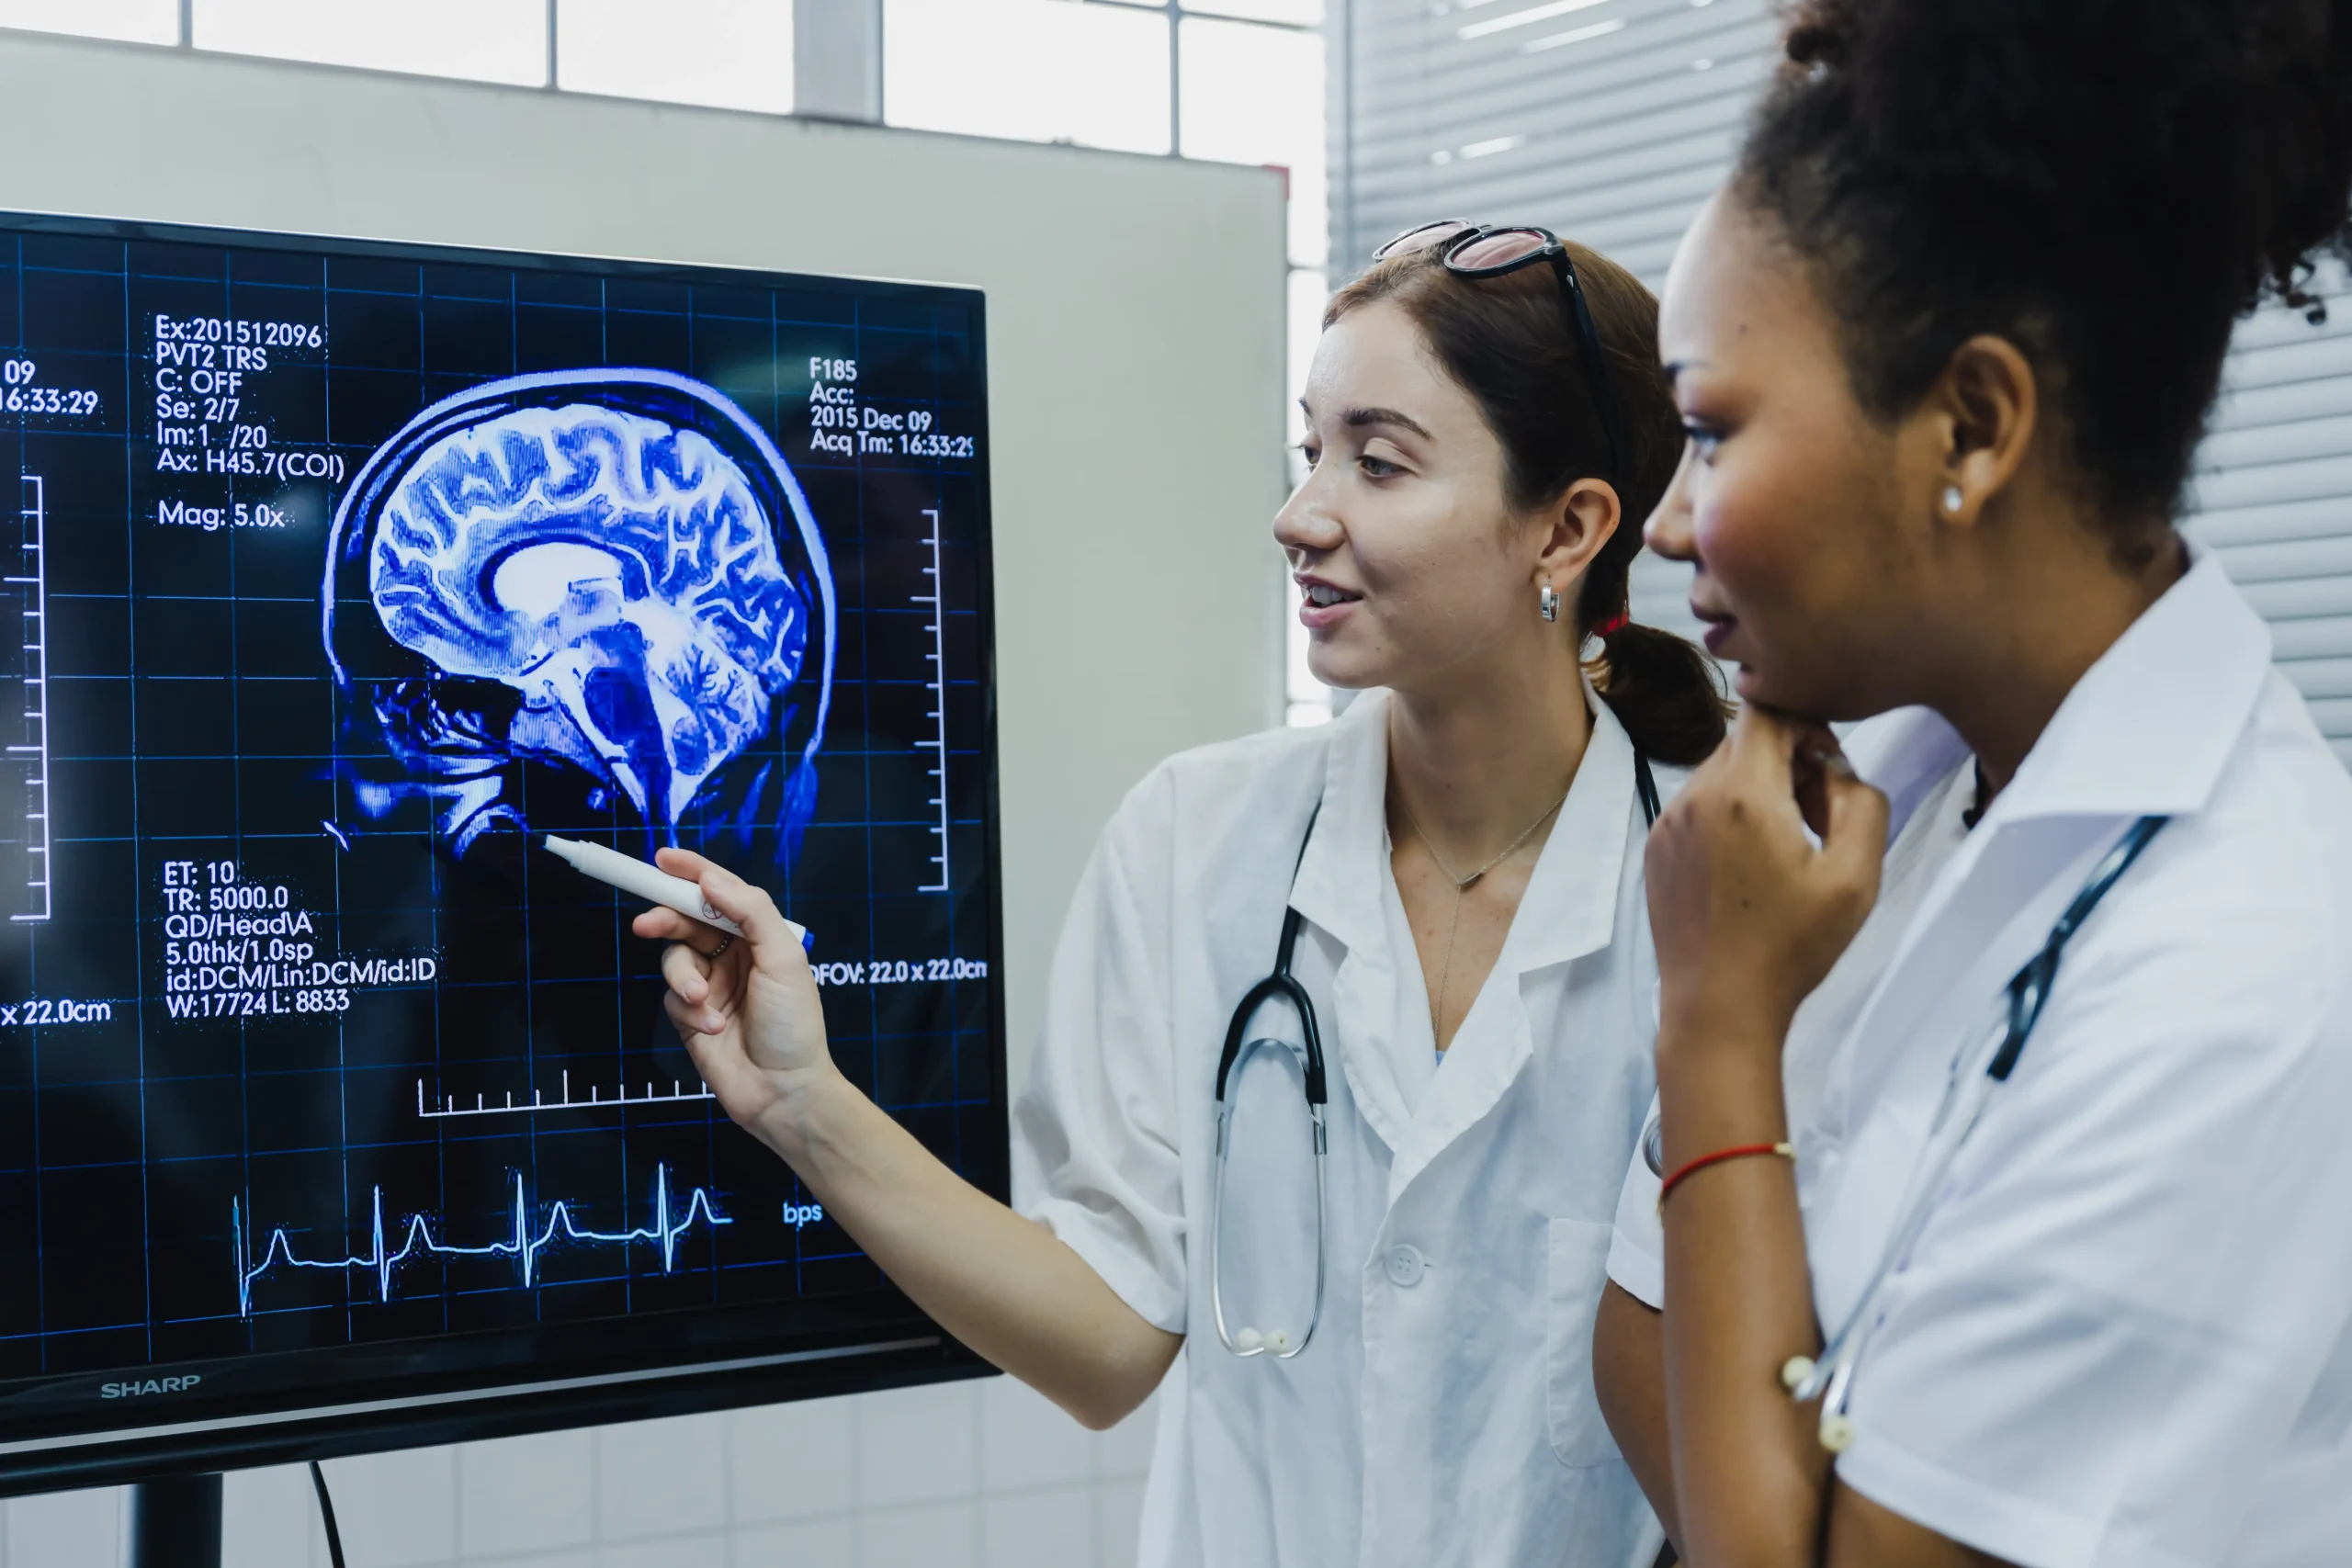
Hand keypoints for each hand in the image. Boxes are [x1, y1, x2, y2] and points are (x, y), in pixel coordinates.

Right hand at [632, 848, 835, 1150]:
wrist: (783, 1090)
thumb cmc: (793, 1023)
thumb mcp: (783, 958)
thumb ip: (750, 912)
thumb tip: (712, 880)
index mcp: (759, 935)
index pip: (720, 893)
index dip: (692, 873)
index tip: (662, 859)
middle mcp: (733, 954)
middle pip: (687, 920)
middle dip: (666, 919)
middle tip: (647, 924)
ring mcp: (710, 984)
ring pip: (674, 958)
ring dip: (683, 978)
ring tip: (701, 1001)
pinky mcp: (691, 1016)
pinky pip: (673, 997)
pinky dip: (689, 1010)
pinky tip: (713, 1028)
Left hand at [1643, 707, 1889, 1050]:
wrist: (1719, 1008)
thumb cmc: (1792, 946)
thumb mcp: (1855, 875)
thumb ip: (1861, 801)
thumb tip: (1835, 766)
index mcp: (1741, 793)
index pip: (1767, 708)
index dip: (1807, 722)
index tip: (1828, 767)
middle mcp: (1693, 796)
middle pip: (1745, 740)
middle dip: (1788, 761)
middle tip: (1817, 818)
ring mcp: (1667, 822)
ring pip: (1721, 773)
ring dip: (1760, 789)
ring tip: (1787, 848)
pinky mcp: (1655, 849)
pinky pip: (1698, 807)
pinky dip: (1729, 817)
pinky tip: (1751, 869)